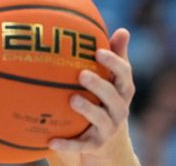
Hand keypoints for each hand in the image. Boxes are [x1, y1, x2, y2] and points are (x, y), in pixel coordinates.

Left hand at [49, 28, 138, 164]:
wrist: (110, 146)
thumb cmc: (107, 100)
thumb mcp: (112, 80)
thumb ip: (115, 55)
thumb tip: (124, 29)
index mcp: (122, 89)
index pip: (124, 74)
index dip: (114, 62)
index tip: (98, 51)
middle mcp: (119, 109)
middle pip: (114, 96)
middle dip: (99, 85)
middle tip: (82, 73)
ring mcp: (108, 128)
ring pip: (101, 119)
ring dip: (87, 110)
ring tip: (72, 99)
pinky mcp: (95, 146)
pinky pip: (81, 146)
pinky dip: (67, 144)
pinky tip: (50, 141)